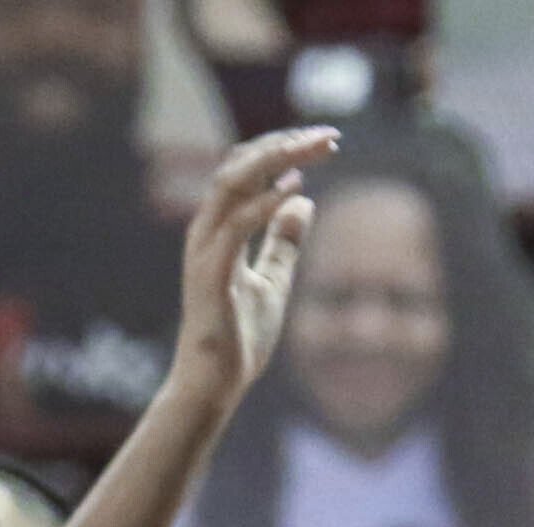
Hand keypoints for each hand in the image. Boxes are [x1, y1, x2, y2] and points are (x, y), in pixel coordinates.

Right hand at [170, 126, 332, 404]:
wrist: (214, 383)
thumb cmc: (238, 337)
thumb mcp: (273, 280)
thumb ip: (284, 243)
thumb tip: (304, 202)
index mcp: (219, 231)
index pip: (246, 171)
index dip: (283, 150)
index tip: (325, 142)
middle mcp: (207, 232)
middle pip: (239, 166)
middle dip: (284, 144)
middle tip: (329, 136)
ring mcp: (205, 251)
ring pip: (231, 184)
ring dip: (274, 160)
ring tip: (313, 148)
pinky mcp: (210, 274)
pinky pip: (236, 226)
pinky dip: (263, 202)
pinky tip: (294, 189)